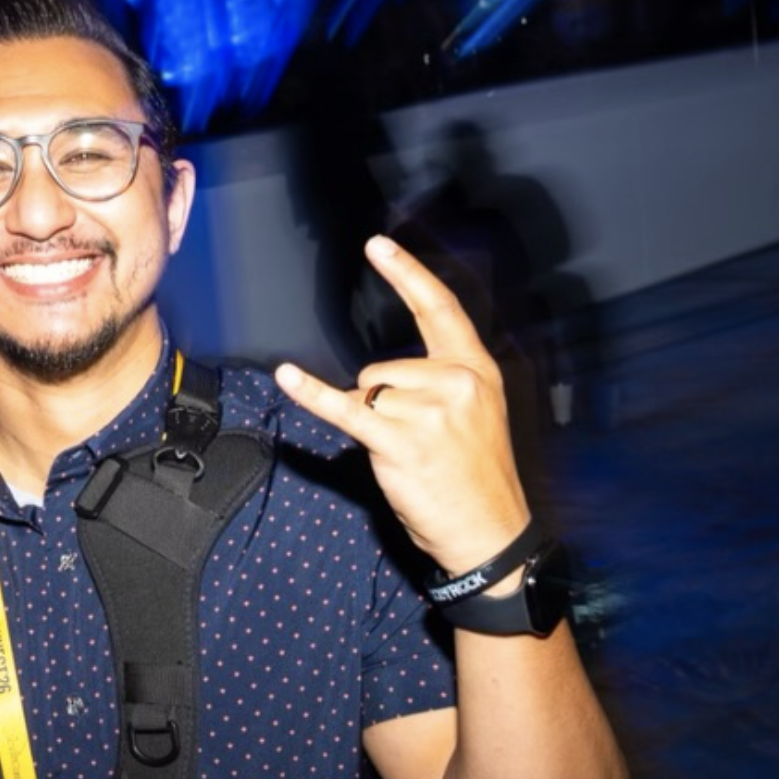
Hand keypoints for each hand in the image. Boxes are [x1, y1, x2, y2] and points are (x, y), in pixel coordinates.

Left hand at [275, 235, 529, 573]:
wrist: (491, 533)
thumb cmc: (477, 478)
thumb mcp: (475, 415)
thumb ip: (441, 383)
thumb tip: (383, 376)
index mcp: (477, 370)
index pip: (440, 308)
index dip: (407, 274)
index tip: (377, 245)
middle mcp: (456, 382)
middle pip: (381, 367)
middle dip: (382, 402)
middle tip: (417, 443)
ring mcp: (428, 411)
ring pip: (366, 393)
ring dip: (373, 424)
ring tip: (410, 456)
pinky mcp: (399, 441)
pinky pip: (344, 409)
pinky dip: (311, 394)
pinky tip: (286, 375)